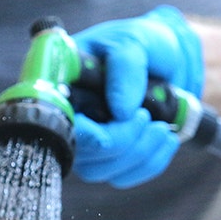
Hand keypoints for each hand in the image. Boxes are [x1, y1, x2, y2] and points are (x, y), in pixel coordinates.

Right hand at [71, 5, 203, 185]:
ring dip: (139, 153)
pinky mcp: (107, 157)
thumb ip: (125, 68)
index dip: (79, 134)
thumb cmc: (141, 44)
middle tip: (146, 116)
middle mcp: (66, 118)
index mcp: (60, 86)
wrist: (166, 57)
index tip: (105, 133)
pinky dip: (151, 162)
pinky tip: (165, 139)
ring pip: (100, 171)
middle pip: (79, 154)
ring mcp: (85, 141)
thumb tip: (121, 110)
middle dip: (120, 142)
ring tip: (162, 126)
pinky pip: (123, 177)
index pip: (55, 121)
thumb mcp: (133, 42)